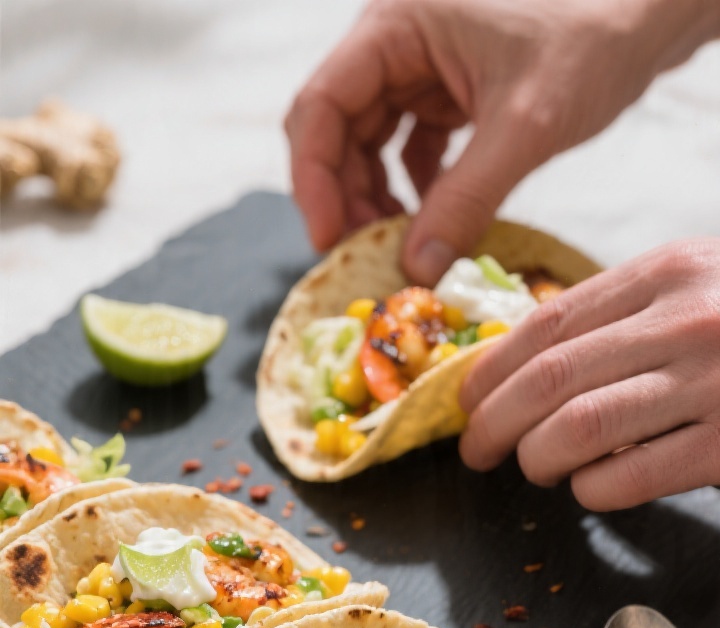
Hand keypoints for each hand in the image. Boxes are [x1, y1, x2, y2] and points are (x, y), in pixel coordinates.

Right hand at [285, 0, 717, 283]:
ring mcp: (419, 65)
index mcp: (397, 24)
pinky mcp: (446, 89)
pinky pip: (407, 146)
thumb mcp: (525, 127)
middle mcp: (396, 39)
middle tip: (364, 258)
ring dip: (376, 199)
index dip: (314, 179)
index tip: (330, 241)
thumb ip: (466, 199)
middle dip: (346, 197)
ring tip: (398, 249)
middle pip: (337, 128)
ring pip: (368, 142)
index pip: (322, 104)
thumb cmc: (591, 44)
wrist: (645, 19)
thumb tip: (417, 270)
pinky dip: (412, 189)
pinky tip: (430, 225)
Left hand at [458, 238, 719, 509]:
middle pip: (550, 377)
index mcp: (669, 273)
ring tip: (537, 468)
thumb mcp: (700, 290)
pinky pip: (626, 477)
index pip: (550, 323)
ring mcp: (712, 385)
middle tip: (477, 450)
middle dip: (494, 422)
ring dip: (537, 458)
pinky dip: (591, 489)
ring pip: (578, 427)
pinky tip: (592, 485)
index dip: (491, 368)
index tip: (467, 400)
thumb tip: (529, 365)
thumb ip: (628, 313)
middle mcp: (687, 322)